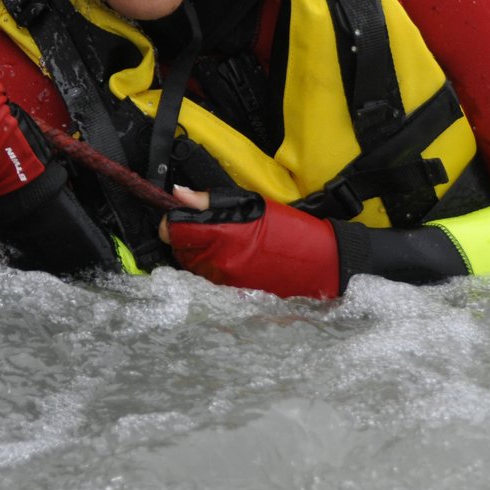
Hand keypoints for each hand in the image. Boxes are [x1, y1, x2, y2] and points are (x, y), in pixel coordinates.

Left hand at [161, 185, 341, 298]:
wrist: (316, 263)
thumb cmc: (287, 229)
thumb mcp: (249, 203)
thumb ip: (209, 201)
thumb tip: (178, 194)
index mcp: (222, 234)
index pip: (172, 230)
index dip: (174, 221)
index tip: (183, 216)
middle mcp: (218, 262)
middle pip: (177, 249)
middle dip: (186, 237)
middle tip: (208, 227)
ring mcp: (222, 282)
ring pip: (189, 266)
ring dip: (196, 254)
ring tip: (221, 243)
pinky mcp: (228, 295)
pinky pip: (205, 280)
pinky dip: (209, 269)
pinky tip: (229, 259)